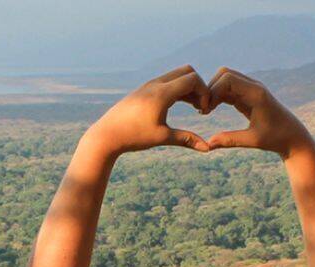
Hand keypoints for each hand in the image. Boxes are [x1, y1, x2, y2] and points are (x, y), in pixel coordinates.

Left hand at [79, 65, 213, 157]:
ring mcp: (149, 85)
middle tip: (201, 106)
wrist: (107, 135)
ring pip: (177, 75)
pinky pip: (167, 81)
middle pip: (187, 71)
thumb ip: (186, 139)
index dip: (204, 92)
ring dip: (189, 87)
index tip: (205, 110)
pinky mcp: (144, 89)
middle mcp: (155, 84)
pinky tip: (181, 105)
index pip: (192, 79)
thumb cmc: (134, 137)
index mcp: (161, 93)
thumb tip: (208, 148)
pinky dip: (178, 88)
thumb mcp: (162, 137)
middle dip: (199, 86)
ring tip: (195, 108)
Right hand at [205, 68, 306, 158]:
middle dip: (210, 88)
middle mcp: (254, 86)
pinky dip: (218, 95)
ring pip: (225, 79)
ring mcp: (251, 89)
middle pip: (224, 74)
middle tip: (203, 110)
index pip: (227, 79)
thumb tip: (208, 144)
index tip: (206, 111)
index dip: (212, 91)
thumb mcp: (253, 140)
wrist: (292, 137)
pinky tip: (210, 110)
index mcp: (256, 93)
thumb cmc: (276, 138)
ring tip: (205, 111)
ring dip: (213, 91)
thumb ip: (230, 140)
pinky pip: (228, 88)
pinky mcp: (248, 95)